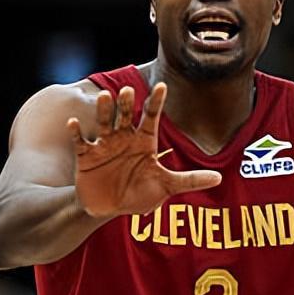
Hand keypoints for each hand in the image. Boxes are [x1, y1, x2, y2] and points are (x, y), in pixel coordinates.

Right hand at [69, 82, 220, 218]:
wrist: (109, 208)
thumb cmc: (138, 194)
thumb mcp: (166, 188)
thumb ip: (189, 180)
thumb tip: (219, 178)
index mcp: (144, 142)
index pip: (151, 117)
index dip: (156, 103)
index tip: (162, 86)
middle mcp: (124, 138)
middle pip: (126, 116)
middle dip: (126, 104)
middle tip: (128, 91)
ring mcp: (104, 146)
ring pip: (104, 123)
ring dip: (104, 111)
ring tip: (104, 97)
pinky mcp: (86, 156)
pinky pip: (81, 142)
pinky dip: (76, 133)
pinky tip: (73, 123)